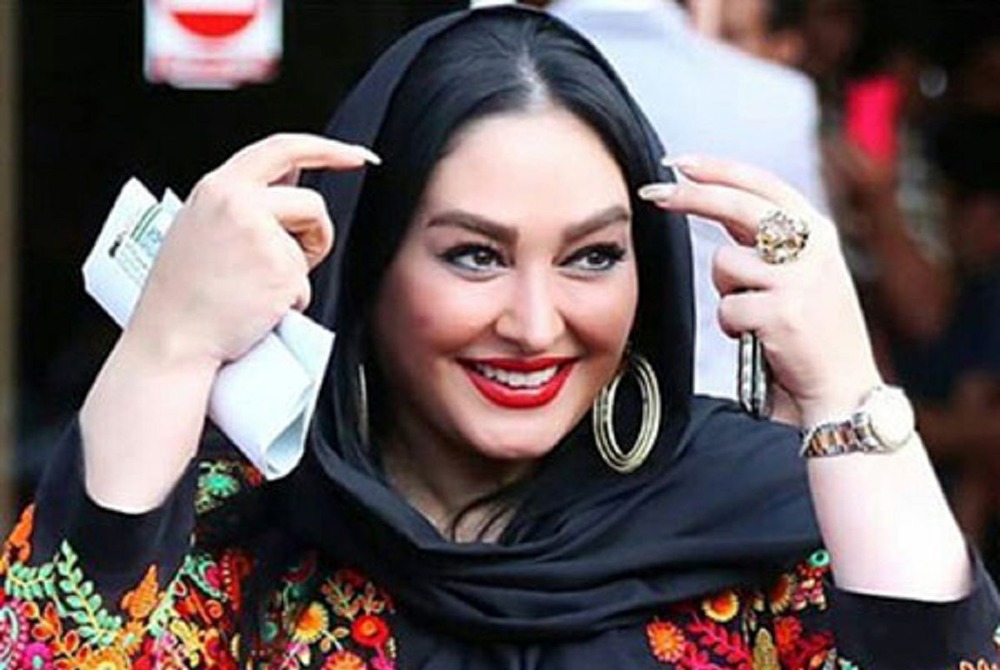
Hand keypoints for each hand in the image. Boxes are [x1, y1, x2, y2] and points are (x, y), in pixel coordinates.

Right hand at [126, 133, 377, 369]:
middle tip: (304, 252)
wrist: (173, 338)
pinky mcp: (281, 270)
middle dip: (317, 230)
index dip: (326, 149)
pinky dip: (291, 299)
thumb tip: (286, 183)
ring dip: (301, 266)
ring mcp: (262, 236)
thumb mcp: (200, 225)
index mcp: (217, 187)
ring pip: (314, 241)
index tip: (354, 156)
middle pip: (311, 201)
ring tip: (260, 286)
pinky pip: (306, 283)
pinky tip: (258, 307)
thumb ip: (242, 200)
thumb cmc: (183, 294)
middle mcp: (239, 204)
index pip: (283, 148)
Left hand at [640, 156, 881, 425]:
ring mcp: (799, 278)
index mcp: (817, 233)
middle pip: (738, 205)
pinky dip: (733, 326)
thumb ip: (765, 242)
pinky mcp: (783, 311)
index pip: (762, 185)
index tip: (678, 163)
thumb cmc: (813, 336)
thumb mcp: (800, 275)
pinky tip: (761, 341)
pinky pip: (727, 308)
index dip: (718, 169)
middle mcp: (813, 248)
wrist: (844, 393)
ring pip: (725, 265)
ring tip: (756, 318)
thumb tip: (714, 201)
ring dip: (726, 294)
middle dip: (691, 195)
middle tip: (653, 191)